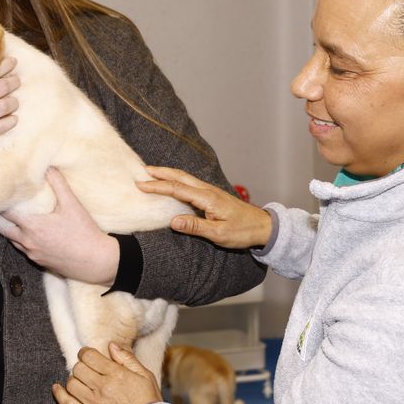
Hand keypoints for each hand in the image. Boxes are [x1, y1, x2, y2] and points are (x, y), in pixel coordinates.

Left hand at [0, 168, 119, 285]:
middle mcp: (28, 242)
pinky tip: (29, 235)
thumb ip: (58, 184)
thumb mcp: (72, 204)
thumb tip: (49, 167)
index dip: (2, 203)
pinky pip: (24, 250)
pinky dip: (22, 241)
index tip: (2, 194)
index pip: (7, 213)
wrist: (96, 261)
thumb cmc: (84, 232)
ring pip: (13, 241)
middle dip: (0, 218)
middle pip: (4, 229)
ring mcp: (33, 254)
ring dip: (11, 230)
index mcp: (32, 226)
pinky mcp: (40, 262)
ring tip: (12, 220)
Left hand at [52, 343, 162, 403]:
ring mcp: (93, 403)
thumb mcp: (144, 375)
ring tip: (81, 380)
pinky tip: (58, 388)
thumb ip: (127, 358)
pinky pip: (67, 403)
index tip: (88, 355)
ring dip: (74, 379)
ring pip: (71, 383)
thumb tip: (111, 345)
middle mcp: (102, 387)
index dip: (86, 352)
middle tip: (87, 368)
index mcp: (115, 374)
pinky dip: (59, 394)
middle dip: (81, 365)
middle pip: (78, 368)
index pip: (89, 356)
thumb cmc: (148, 401)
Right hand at [138, 166, 272, 248]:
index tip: (141, 184)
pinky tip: (172, 183)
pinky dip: (177, 180)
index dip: (158, 186)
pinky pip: (190, 184)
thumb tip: (173, 221)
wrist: (262, 226)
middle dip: (160, 172)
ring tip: (152, 173)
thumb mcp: (219, 234)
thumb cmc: (242, 231)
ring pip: (185, 178)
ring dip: (168, 174)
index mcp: (207, 199)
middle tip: (142, 170)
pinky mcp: (212, 195)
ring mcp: (210, 192)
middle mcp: (208, 191)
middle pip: (180, 177)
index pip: (177, 189)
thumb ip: (196, 228)